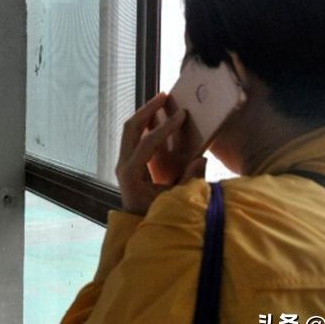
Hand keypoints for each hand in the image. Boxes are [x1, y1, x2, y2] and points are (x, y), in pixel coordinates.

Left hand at [116, 92, 207, 215]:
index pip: (147, 143)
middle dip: (147, 110)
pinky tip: (157, 118)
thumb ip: (189, 180)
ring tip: (161, 101)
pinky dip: (145, 125)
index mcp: (131, 173)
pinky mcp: (128, 163)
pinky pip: (134, 138)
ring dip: (145, 114)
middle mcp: (123, 165)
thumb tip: (201, 158)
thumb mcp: (177, 201)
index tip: (181, 115)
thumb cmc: (158, 217)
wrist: (139, 228)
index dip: (165, 128)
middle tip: (165, 96)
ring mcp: (123, 163)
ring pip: (130, 130)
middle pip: (131, 128)